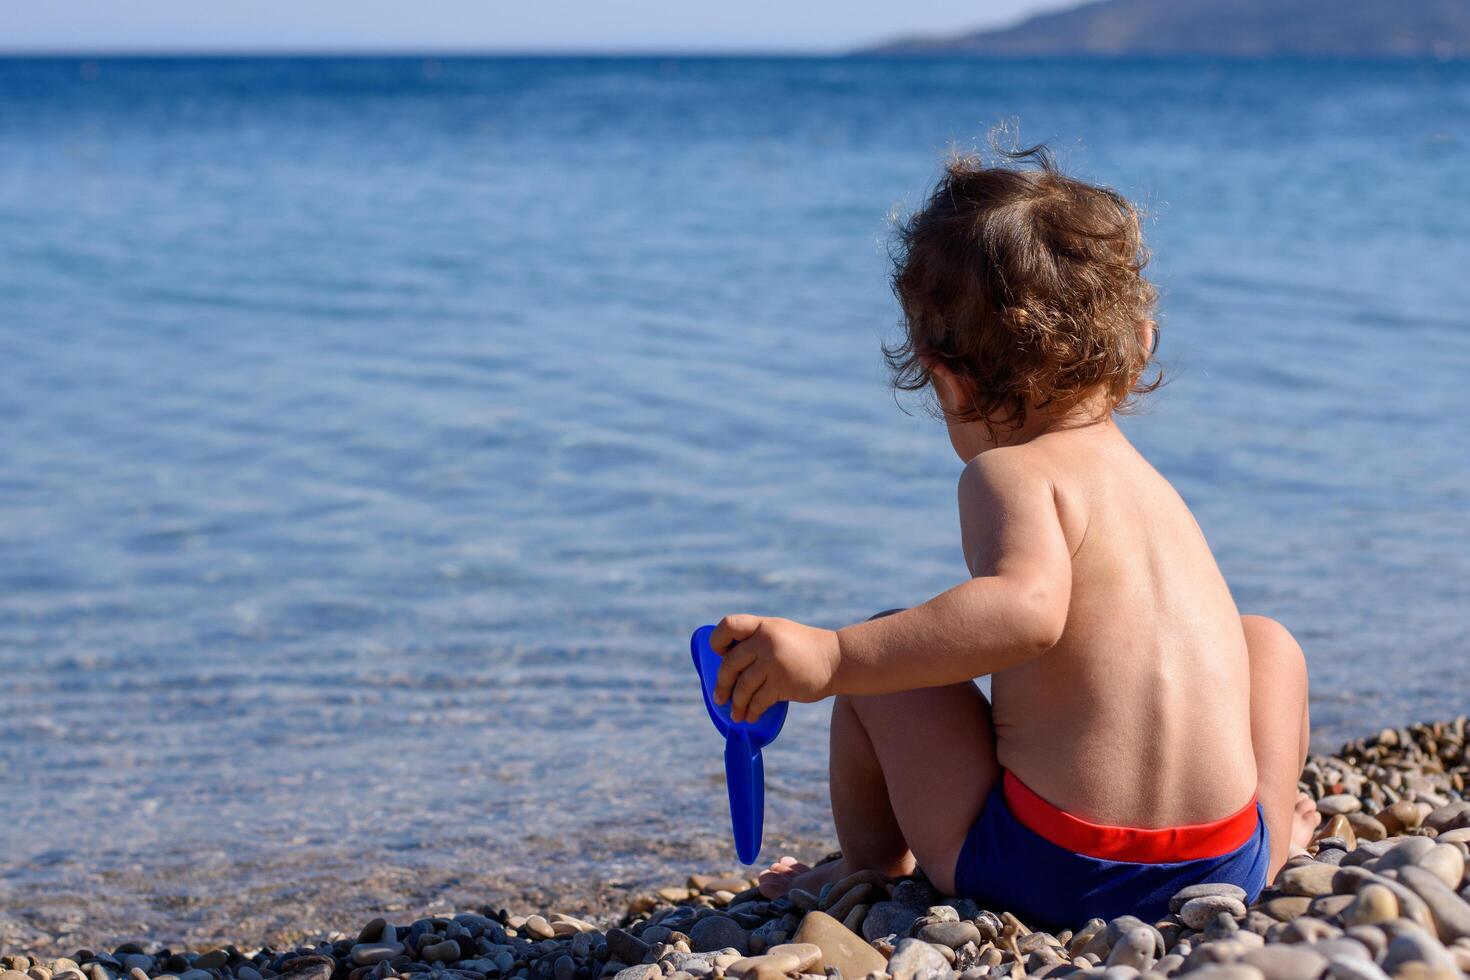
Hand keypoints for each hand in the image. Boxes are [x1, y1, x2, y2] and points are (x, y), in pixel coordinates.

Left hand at [709, 614, 840, 722]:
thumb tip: (726, 668)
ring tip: (736, 714)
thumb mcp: (779, 632)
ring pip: (742, 687)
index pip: (728, 625)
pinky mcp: (782, 683)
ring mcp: (773, 662)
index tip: (720, 655)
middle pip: (730, 664)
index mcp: (762, 625)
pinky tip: (751, 716)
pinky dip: (752, 711)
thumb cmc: (803, 649)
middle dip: (722, 684)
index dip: (717, 641)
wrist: (836, 660)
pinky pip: (758, 701)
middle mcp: (765, 640)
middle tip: (719, 698)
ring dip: (736, 704)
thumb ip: (755, 641)